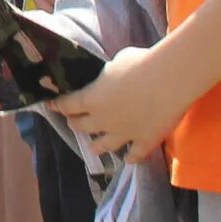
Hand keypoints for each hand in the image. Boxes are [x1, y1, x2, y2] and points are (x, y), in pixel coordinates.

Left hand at [50, 44, 187, 163]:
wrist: (168, 81)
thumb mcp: (116, 63)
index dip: (59, 105)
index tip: (52, 105)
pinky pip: (135, 154)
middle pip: (83, 127)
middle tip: (74, 123)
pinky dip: (131, 157)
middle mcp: (103, 120)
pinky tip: (129, 159)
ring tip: (93, 148)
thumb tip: (112, 77)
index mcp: (92, 99)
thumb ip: (109, 75)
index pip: (68, 105)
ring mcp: (124, 134)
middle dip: (76, 124)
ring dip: (97, 147)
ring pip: (105, 145)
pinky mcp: (145, 142)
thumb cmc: (139, 64)